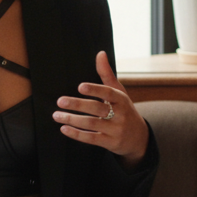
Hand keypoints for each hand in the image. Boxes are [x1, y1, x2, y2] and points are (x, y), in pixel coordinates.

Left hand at [54, 51, 148, 165]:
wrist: (138, 137)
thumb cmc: (125, 110)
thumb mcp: (119, 92)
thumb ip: (107, 74)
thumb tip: (100, 54)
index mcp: (122, 100)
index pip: (108, 93)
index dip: (95, 90)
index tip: (80, 86)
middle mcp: (120, 115)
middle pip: (97, 109)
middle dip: (78, 105)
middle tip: (60, 101)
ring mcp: (115, 130)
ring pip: (91, 124)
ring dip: (72, 119)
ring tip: (57, 115)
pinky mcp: (110, 143)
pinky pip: (91, 139)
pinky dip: (76, 134)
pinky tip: (64, 128)